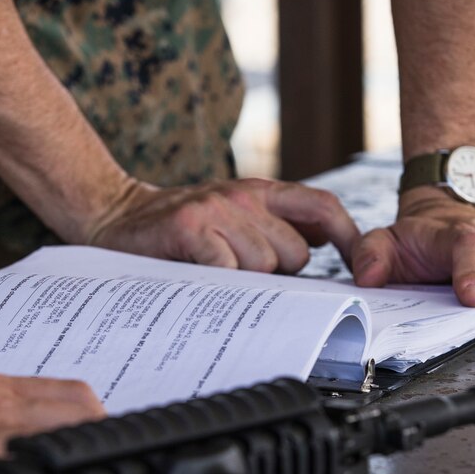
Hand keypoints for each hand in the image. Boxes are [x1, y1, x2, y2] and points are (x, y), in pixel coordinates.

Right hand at [85, 178, 360, 273]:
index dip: (349, 239)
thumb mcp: (232, 215)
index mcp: (259, 191)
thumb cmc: (178, 227)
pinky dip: (219, 282)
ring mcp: (217, 210)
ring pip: (264, 266)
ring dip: (244, 280)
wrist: (114, 215)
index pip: (322, 208)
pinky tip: (199, 275)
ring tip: (213, 269)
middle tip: (239, 271)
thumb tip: (323, 244)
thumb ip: (274, 225)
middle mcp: (243, 196)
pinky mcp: (191, 229)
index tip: (360, 269)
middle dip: (277, 274)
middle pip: (296, 253)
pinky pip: (228, 270)